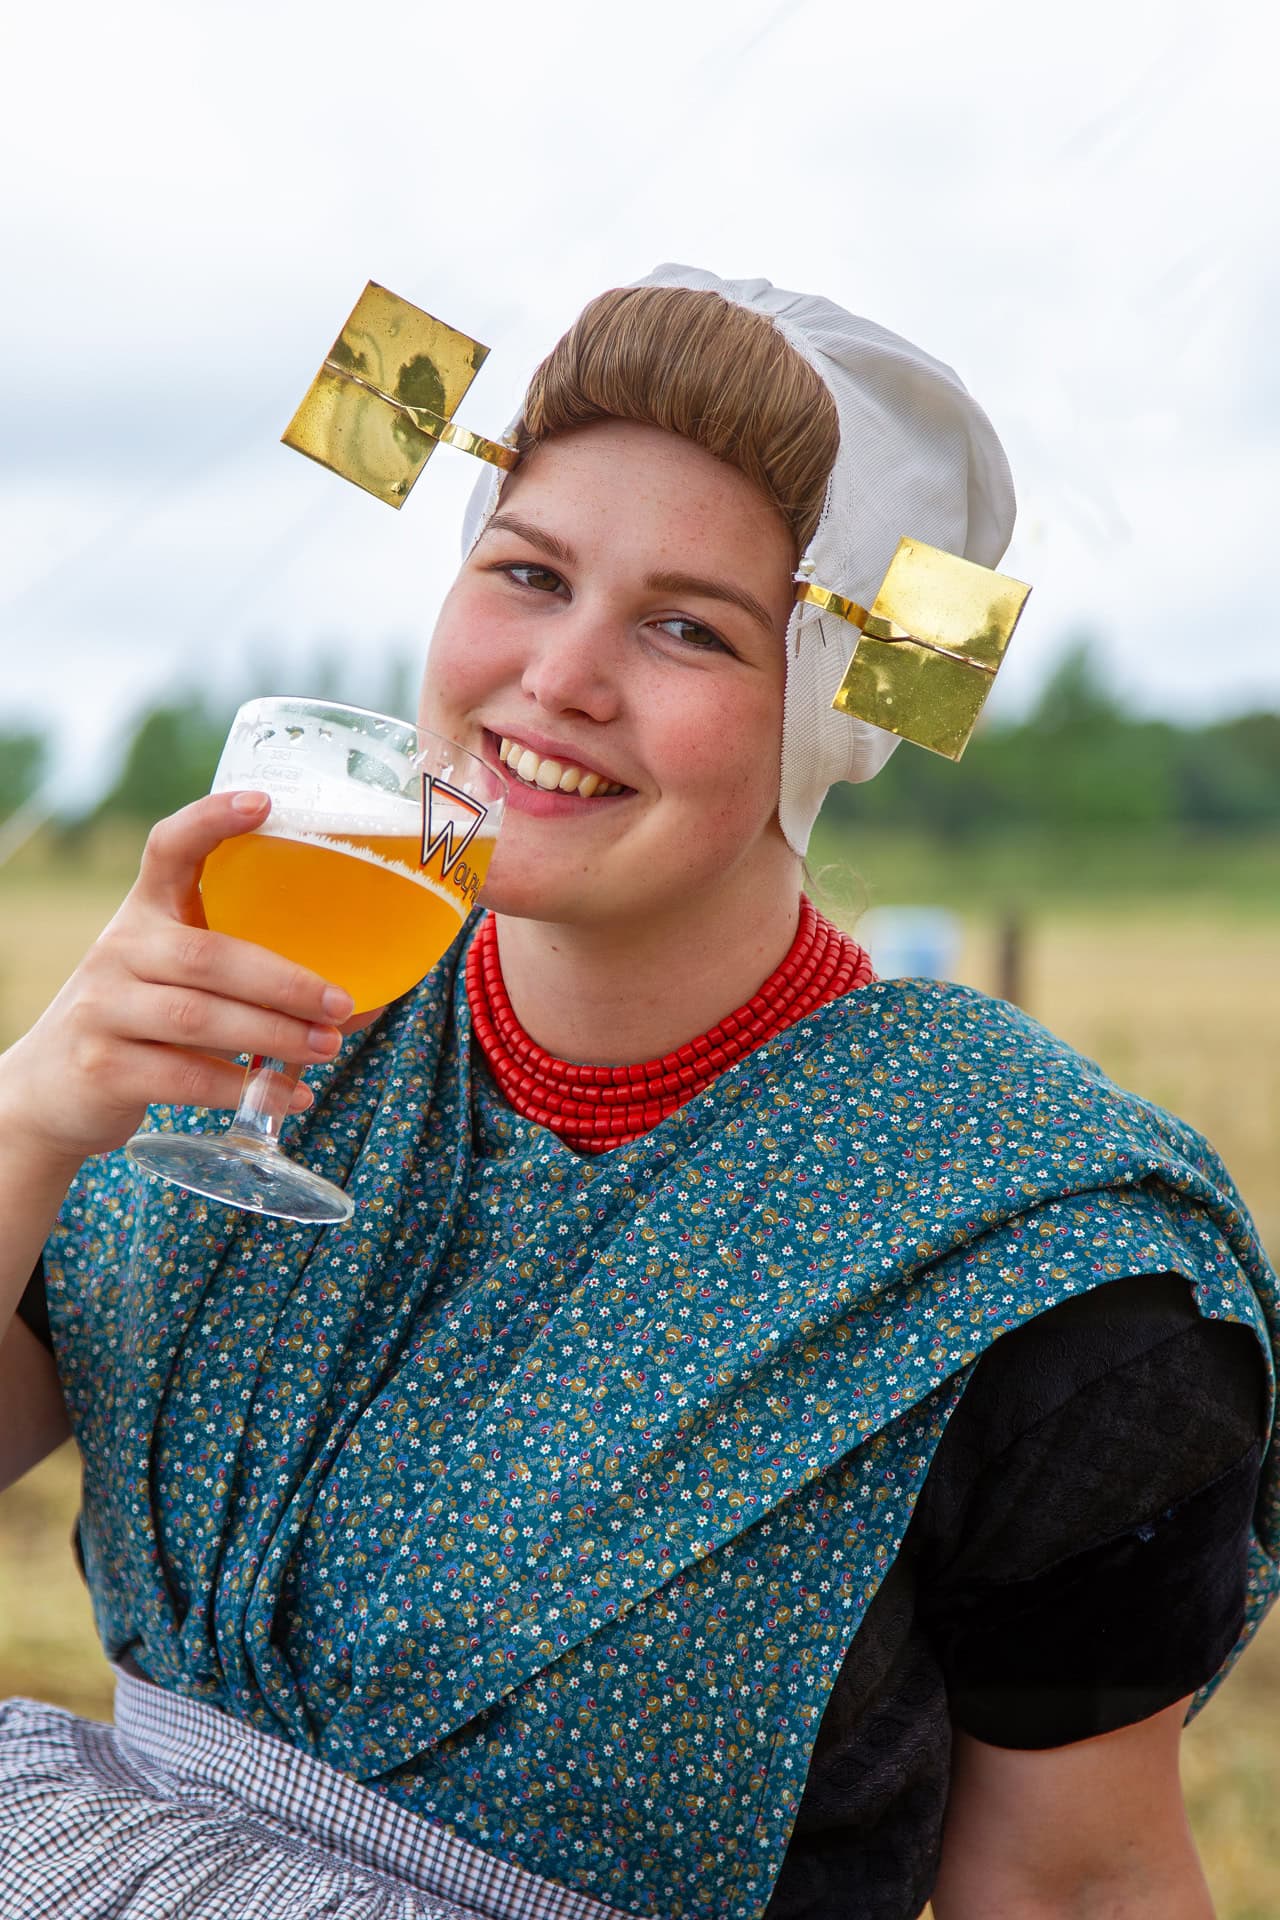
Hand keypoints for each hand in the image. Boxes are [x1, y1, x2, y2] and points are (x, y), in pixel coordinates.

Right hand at [0, 791, 378, 1170]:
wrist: (53, 1090)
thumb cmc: (144, 1022)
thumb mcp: (178, 980)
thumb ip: (249, 979)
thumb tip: (362, 1001)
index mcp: (145, 912)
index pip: (169, 848)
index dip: (211, 821)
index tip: (265, 803)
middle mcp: (118, 949)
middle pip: (208, 955)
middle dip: (284, 981)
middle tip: (340, 1004)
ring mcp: (104, 1008)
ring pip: (199, 1017)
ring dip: (274, 1036)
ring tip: (328, 1048)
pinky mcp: (102, 1066)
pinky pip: (185, 1076)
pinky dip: (245, 1088)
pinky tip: (291, 1096)